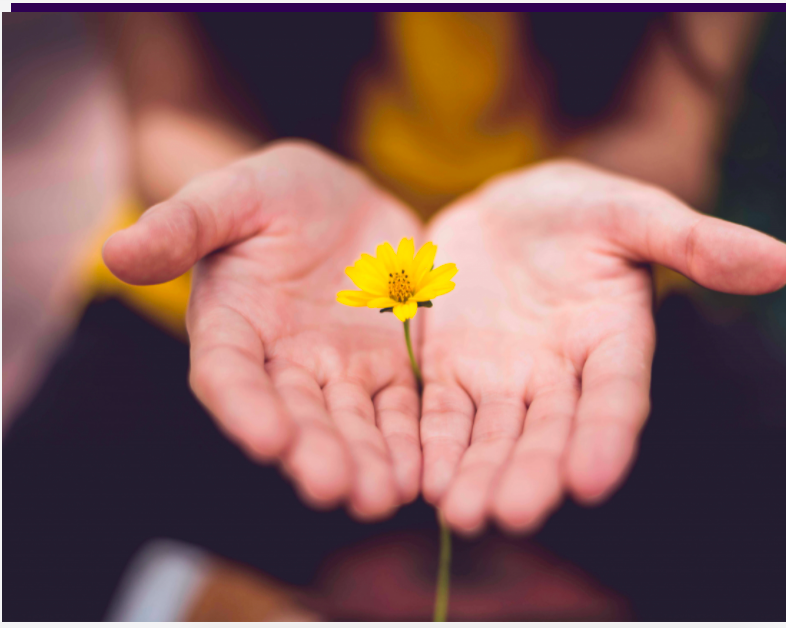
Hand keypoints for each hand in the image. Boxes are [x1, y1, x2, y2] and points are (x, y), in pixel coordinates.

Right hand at [104, 141, 423, 519]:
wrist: (341, 199)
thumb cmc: (274, 193)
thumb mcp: (232, 194)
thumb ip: (183, 224)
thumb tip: (116, 250)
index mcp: (233, 326)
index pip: (229, 374)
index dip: (245, 407)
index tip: (267, 440)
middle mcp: (282, 362)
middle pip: (296, 415)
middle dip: (315, 452)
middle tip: (335, 489)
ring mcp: (339, 369)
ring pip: (352, 423)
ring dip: (366, 461)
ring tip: (383, 497)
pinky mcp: (388, 366)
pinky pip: (401, 408)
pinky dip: (410, 440)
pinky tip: (424, 472)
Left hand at [420, 160, 785, 534]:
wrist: (508, 209)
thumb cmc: (581, 210)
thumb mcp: (633, 213)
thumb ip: (695, 241)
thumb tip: (782, 263)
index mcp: (613, 341)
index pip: (616, 397)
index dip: (606, 436)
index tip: (593, 479)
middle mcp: (560, 375)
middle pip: (549, 431)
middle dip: (532, 473)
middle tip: (513, 514)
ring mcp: (503, 378)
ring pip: (492, 435)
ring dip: (478, 474)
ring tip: (462, 514)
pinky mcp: (451, 371)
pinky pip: (441, 413)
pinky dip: (433, 445)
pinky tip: (422, 480)